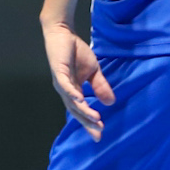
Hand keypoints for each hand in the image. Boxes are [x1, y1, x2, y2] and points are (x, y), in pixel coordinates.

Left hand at [44, 19, 113, 139]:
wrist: (63, 33)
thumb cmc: (76, 52)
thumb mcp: (93, 71)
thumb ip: (100, 86)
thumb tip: (111, 102)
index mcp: (73, 91)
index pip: (81, 111)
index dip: (89, 123)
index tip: (99, 136)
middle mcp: (65, 90)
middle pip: (75, 111)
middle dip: (87, 122)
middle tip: (98, 132)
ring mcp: (61, 82)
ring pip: (71, 101)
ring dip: (83, 110)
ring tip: (95, 119)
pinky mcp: (58, 72)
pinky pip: (65, 86)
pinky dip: (72, 94)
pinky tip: (80, 99)